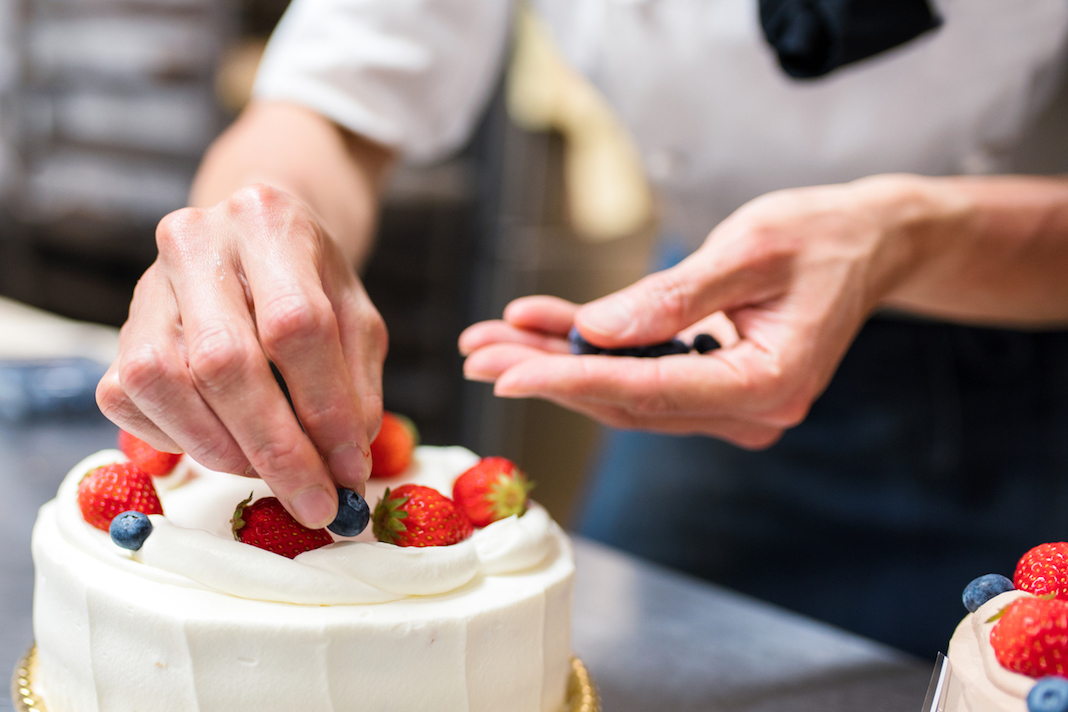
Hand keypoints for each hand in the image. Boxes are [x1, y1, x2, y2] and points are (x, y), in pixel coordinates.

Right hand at [97, 185, 385, 527]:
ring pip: (166, 384)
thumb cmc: (313, 285)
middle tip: (314, 501)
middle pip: (224, 361)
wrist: (256, 241)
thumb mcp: (357, 319)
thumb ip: (356, 385)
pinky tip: (225, 443)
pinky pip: (131, 399)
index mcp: (269, 223)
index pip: (295, 325)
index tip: (348, 469)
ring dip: (225, 450)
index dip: (324, 409)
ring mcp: (147, 285)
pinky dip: (181, 439)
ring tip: (272, 472)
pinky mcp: (119, 330)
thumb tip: (343, 463)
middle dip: (276, 448)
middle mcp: (196, 241)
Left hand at [460, 177, 921, 447]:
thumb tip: (596, 332)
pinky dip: (591, 349)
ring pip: (624, 391)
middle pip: (625, 399)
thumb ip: (674, 296)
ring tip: (491, 339)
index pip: (647, 391)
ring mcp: (729, 403)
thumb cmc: (822, 236)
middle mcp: (747, 410)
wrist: (871, 243)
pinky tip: (542, 324)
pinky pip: (641, 372)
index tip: (506, 372)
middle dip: (546, 373)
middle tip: (478, 352)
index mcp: (765, 384)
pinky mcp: (714, 385)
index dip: (570, 381)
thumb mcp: (751, 249)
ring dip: (557, 363)